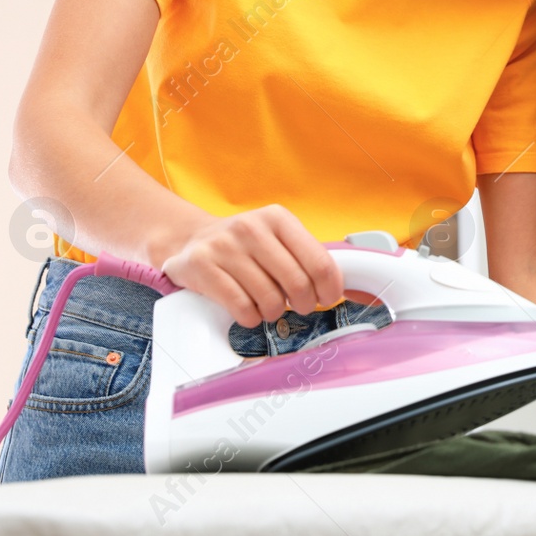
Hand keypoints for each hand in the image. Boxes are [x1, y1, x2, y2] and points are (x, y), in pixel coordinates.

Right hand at [158, 204, 344, 327]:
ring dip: (274, 312)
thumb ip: (307, 256)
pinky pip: (242, 309)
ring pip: (270, 300)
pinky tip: (248, 309)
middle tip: (299, 306)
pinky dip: (251, 318)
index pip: (318, 261)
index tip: (328, 298)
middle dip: (304, 304)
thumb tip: (343, 286)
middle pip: (297, 284)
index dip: (329, 288)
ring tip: (268, 304)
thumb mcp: (278, 238)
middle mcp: (251, 228)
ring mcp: (224, 247)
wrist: (191, 241)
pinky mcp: (202, 268)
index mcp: (278, 218)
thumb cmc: (246, 246)